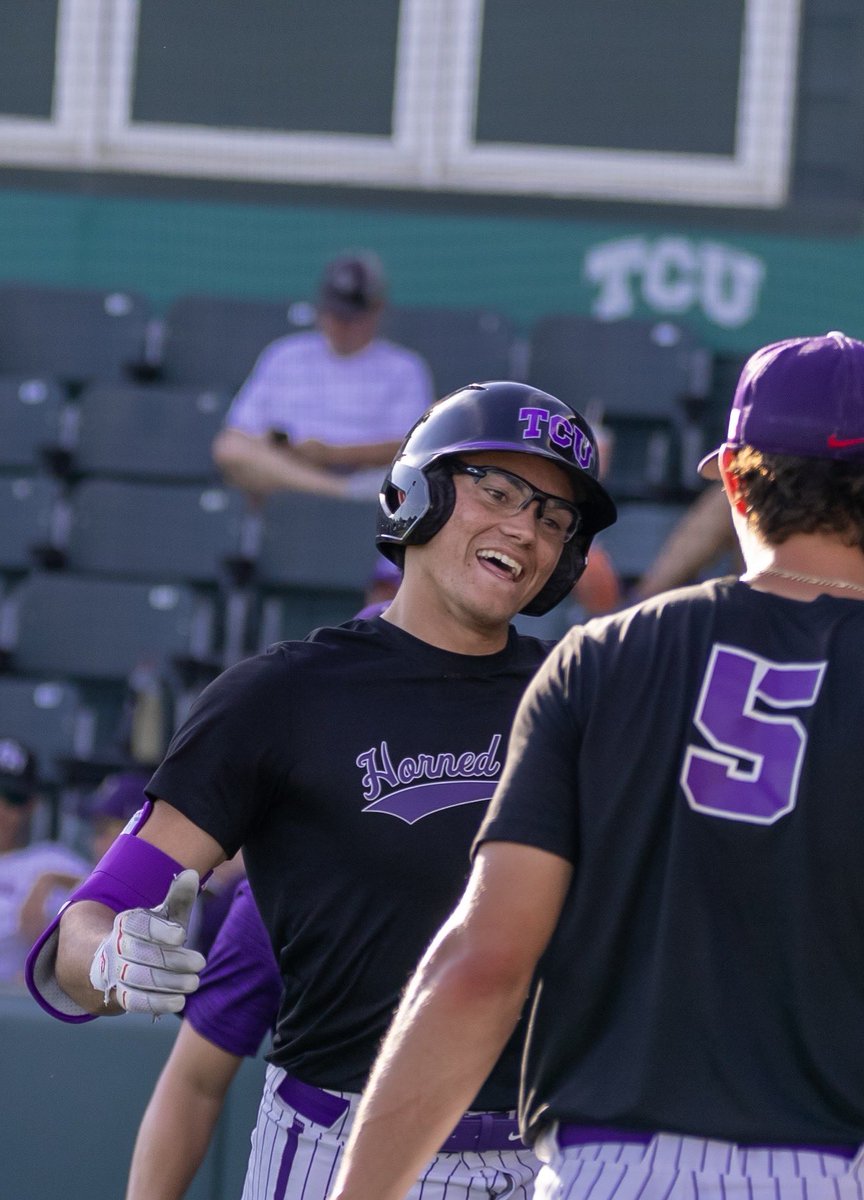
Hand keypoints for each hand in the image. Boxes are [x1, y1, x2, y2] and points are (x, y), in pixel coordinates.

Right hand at [89, 869, 205, 1015]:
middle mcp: (116, 946)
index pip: (137, 924)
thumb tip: (191, 874)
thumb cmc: (153, 936)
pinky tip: (179, 1001)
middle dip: (172, 960)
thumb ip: (179, 898)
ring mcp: (115, 973)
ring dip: (169, 982)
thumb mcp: (166, 916)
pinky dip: (157, 1003)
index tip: (182, 935)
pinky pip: (134, 1002)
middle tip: (200, 963)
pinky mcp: (120, 997)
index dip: (158, 930)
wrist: (123, 963)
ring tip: (194, 982)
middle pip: (139, 953)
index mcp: (126, 922)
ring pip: (137, 979)